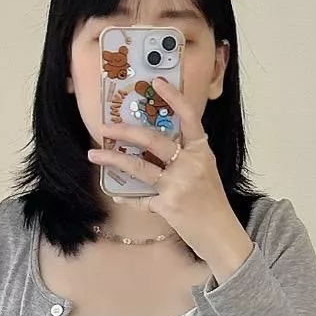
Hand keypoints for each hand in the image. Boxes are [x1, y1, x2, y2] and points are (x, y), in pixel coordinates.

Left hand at [90, 79, 245, 265]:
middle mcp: (192, 163)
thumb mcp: (204, 171)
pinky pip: (140, 198)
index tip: (156, 82)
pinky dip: (127, 196)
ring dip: (113, 160)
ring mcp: (179, 184)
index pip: (189, 117)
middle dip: (125, 132)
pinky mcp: (168, 205)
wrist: (221, 234)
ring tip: (93, 154)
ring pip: (140, 167)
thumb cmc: (211, 202)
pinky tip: (117, 193)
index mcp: (202, 150)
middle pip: (154, 140)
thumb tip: (151, 146)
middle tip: (105, 128)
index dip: (173, 97)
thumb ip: (184, 157)